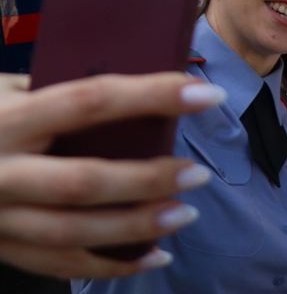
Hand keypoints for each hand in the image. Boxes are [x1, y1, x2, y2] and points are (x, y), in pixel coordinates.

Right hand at [0, 72, 224, 278]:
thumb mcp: (4, 89)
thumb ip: (57, 88)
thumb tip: (137, 85)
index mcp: (6, 120)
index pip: (89, 101)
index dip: (151, 95)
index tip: (203, 94)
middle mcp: (0, 171)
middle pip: (82, 181)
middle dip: (146, 180)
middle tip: (196, 174)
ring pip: (73, 232)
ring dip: (136, 227)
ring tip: (185, 214)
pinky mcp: (0, 246)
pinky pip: (60, 265)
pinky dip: (112, 266)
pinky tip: (155, 255)